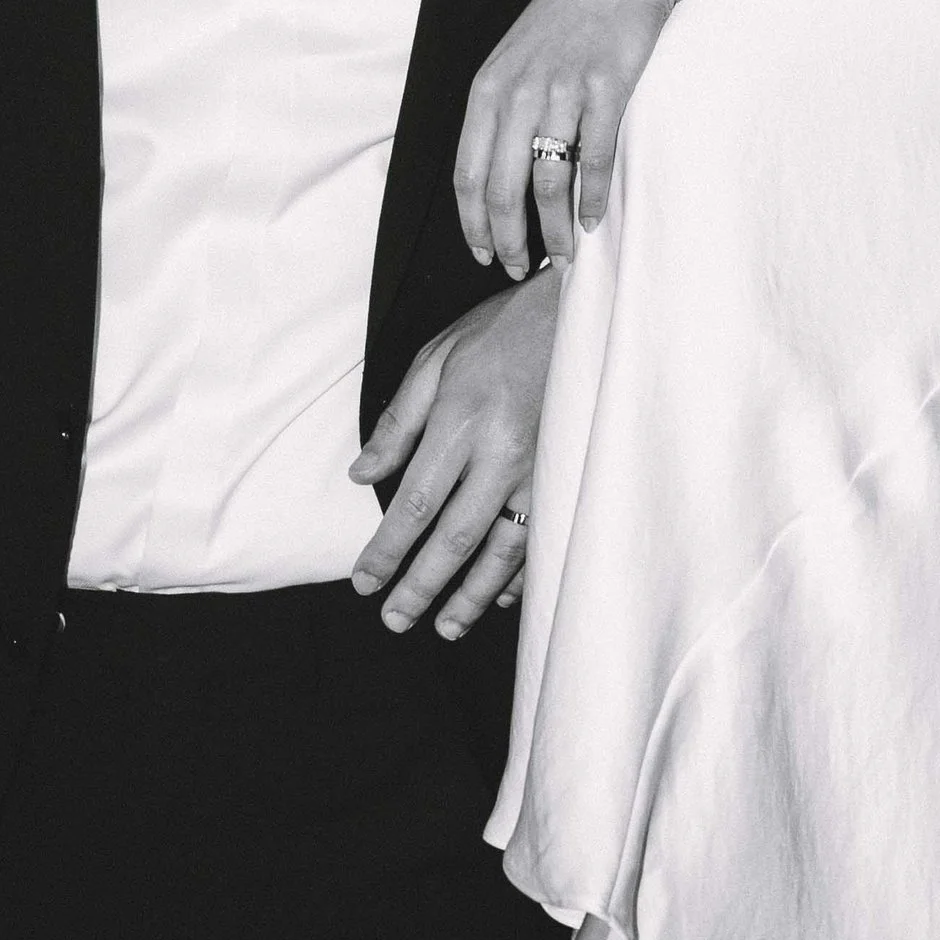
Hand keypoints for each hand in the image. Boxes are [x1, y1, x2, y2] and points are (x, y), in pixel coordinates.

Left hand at [349, 270, 563, 637]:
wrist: (578, 312)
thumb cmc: (500, 332)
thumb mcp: (436, 360)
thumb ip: (399, 422)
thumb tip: (361, 473)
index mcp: (461, 422)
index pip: (415, 504)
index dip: (387, 550)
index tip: (364, 582)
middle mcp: (501, 454)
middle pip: (456, 538)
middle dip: (422, 586)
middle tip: (395, 621)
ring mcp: (540, 469)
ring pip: (502, 549)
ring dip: (472, 594)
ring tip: (444, 627)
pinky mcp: (566, 474)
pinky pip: (541, 536)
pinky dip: (519, 572)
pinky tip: (501, 596)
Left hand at [456, 0, 677, 280]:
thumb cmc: (565, 20)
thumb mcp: (513, 59)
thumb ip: (500, 111)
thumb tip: (496, 176)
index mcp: (487, 89)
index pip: (467, 173)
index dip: (472, 223)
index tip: (482, 253)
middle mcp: (518, 93)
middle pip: (503, 188)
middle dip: (510, 239)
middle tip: (521, 268)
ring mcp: (562, 91)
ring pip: (548, 181)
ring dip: (555, 229)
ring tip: (563, 255)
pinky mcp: (605, 89)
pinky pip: (594, 158)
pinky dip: (592, 198)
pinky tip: (592, 220)